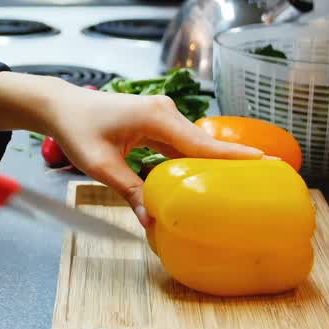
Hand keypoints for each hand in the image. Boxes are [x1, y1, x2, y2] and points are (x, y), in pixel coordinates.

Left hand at [0, 73, 263, 224]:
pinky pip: (182, 143)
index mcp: (156, 117)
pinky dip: (196, 157)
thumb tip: (152, 222)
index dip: (233, 155)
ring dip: (215, 160)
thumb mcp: (101, 166)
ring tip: (245, 179)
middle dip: (233, 160)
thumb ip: (130, 191)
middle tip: (266, 176)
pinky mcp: (156, 122)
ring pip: (194, 143)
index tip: (266, 161)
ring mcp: (162, 115)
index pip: (201, 143)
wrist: (61, 106)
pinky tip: (208, 175)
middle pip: (204, 142)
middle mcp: (166, 112)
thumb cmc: (77, 130)